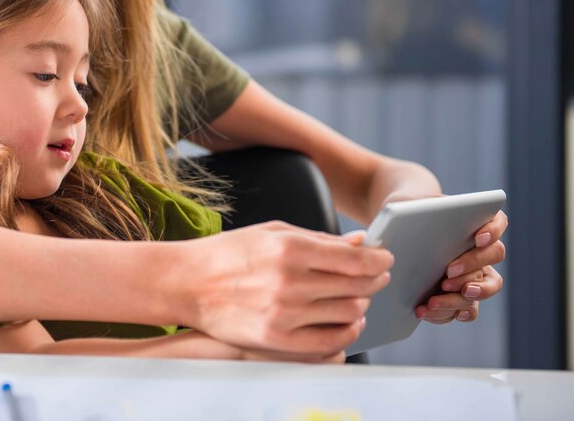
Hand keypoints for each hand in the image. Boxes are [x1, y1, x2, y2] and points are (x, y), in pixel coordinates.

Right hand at [179, 221, 392, 355]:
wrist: (188, 283)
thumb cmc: (230, 253)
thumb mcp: (274, 232)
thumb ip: (320, 239)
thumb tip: (362, 243)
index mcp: (290, 248)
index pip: (355, 259)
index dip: (379, 260)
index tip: (386, 259)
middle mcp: (290, 281)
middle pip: (357, 286)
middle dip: (374, 280)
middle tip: (376, 276)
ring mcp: (284, 313)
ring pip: (348, 313)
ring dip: (361, 304)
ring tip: (358, 297)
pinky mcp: (276, 339)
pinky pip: (330, 341)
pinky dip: (348, 332)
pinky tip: (348, 322)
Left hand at [416, 210, 507, 323]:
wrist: (400, 235)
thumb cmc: (407, 213)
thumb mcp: (408, 203)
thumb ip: (414, 205)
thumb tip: (409, 214)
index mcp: (474, 221)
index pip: (497, 221)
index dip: (493, 230)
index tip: (477, 238)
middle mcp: (481, 249)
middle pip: (495, 255)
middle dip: (473, 264)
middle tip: (447, 271)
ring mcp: (475, 274)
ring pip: (487, 287)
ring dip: (464, 295)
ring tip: (435, 299)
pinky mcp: (461, 295)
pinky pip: (468, 309)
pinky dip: (451, 313)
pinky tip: (429, 311)